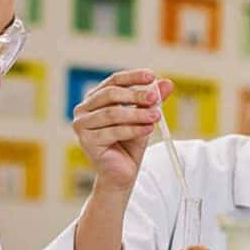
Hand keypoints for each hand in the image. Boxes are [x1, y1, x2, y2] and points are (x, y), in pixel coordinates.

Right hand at [71, 69, 174, 192]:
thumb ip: (153, 100)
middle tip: (155, 98)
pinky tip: (148, 129)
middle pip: (111, 94)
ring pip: (113, 113)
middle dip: (136, 95)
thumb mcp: (144, 118)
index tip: (152, 76)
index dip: (133, 77)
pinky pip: (113, 132)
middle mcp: (84, 109)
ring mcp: (82, 125)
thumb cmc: (129, 143)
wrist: (122, 173)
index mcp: (95, 98)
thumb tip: (168, 83)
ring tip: (155, 116)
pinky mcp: (86, 141)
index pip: (114, 81)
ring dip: (137, 114)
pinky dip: (133, 129)